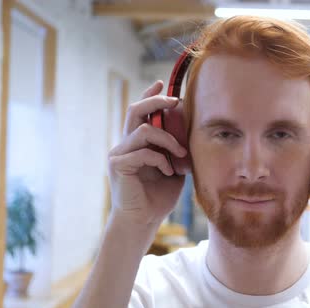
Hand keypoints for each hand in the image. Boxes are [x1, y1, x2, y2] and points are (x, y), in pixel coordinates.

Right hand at [107, 81, 186, 225]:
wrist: (143, 220)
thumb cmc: (159, 196)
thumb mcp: (173, 168)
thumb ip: (176, 150)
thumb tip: (192, 132)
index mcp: (137, 143)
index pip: (140, 113)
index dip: (150, 96)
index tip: (162, 84)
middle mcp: (125, 144)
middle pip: (136, 111)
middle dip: (156, 101)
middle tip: (175, 100)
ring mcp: (119, 153)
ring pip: (145, 131)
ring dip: (168, 140)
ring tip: (179, 154)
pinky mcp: (118, 165)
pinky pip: (143, 152)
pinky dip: (161, 160)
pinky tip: (169, 171)